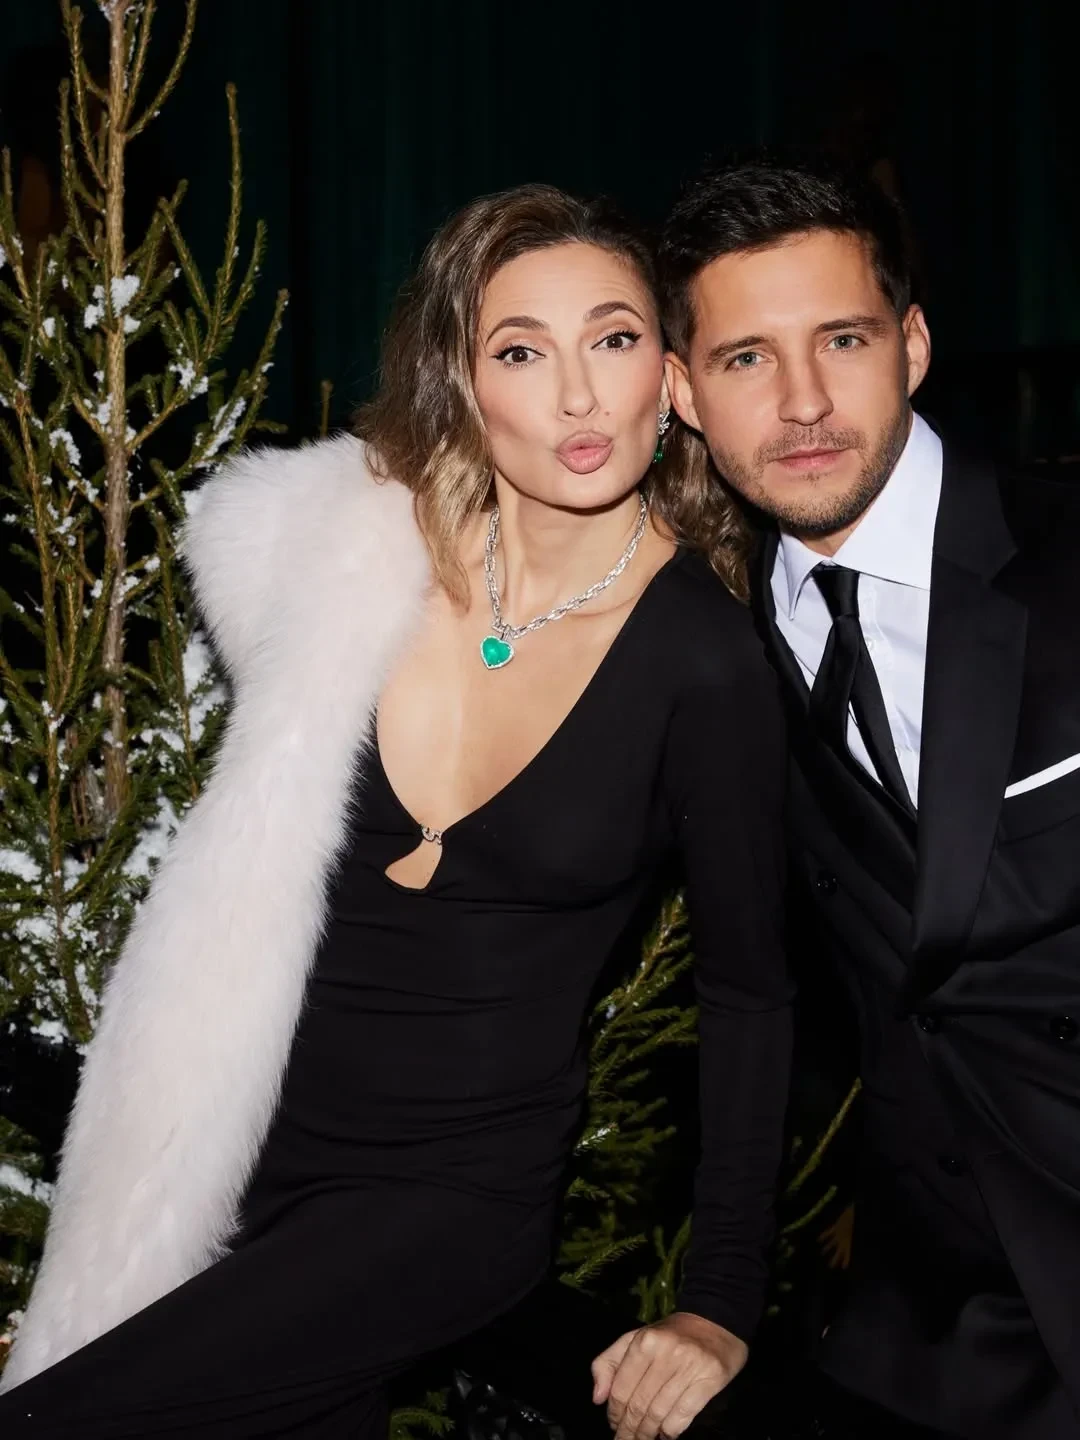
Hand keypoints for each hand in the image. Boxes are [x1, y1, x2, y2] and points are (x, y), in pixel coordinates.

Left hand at [591, 1311, 747, 1439]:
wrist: (714, 1323)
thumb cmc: (669, 1335)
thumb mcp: (634, 1339)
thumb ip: (609, 1363)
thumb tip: (597, 1398)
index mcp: (644, 1342)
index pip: (621, 1389)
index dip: (614, 1413)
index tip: (613, 1425)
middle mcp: (665, 1354)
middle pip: (639, 1405)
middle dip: (629, 1430)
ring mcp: (689, 1368)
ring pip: (659, 1414)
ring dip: (648, 1434)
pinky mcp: (709, 1381)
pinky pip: (683, 1416)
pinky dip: (670, 1431)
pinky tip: (665, 1435)